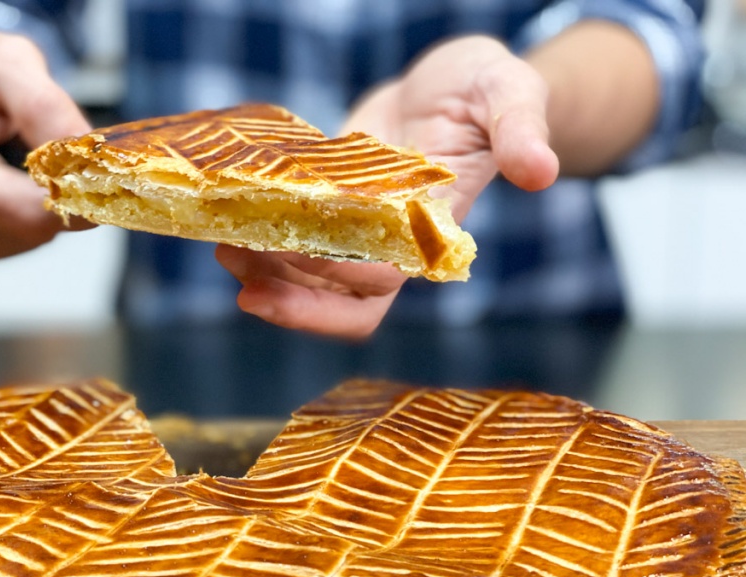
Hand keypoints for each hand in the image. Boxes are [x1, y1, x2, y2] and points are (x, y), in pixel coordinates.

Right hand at [0, 31, 93, 262]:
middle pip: (35, 229)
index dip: (77, 192)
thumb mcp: (8, 61)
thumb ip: (47, 108)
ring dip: (42, 202)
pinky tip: (5, 182)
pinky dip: (26, 214)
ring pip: (31, 239)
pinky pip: (16, 242)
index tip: (94, 162)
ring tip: (18, 160)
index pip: (31, 214)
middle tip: (60, 152)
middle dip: (61, 194)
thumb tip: (91, 162)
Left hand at [216, 35, 558, 336]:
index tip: (283, 254)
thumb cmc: (486, 90)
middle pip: (343, 303)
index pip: (382, 279)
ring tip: (224, 253)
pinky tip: (229, 230)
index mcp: (433, 230)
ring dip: (268, 280)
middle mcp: (395, 245)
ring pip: (315, 286)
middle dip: (290, 299)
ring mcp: (361, 235)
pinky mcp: (334, 216)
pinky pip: (297, 250)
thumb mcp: (510, 94)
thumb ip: (521, 128)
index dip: (333, 279)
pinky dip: (263, 250)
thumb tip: (541, 171)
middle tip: (240, 275)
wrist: (454, 84)